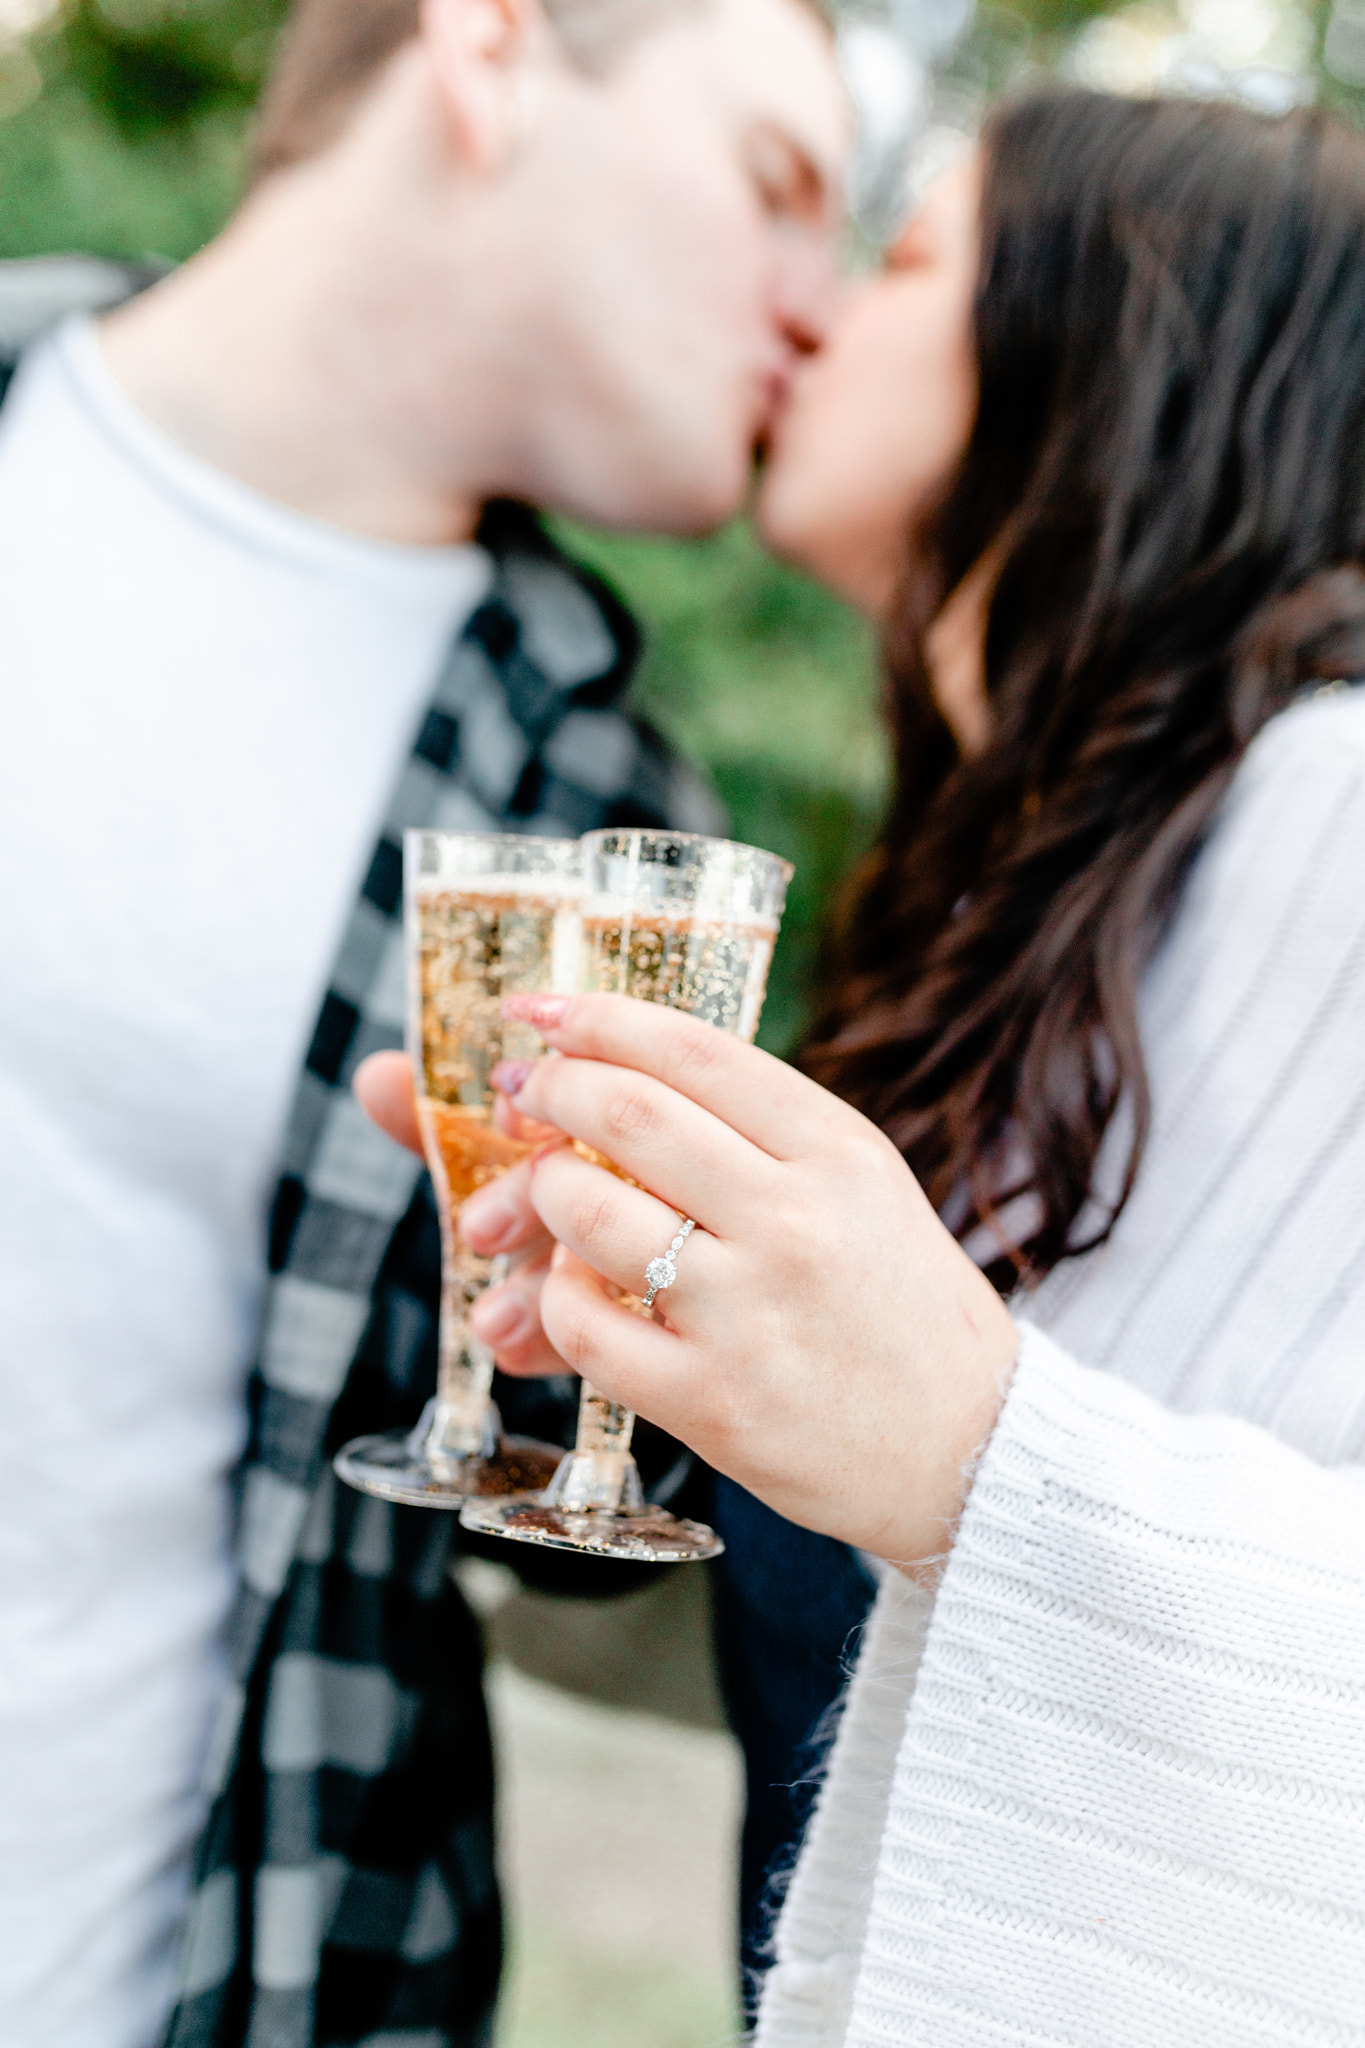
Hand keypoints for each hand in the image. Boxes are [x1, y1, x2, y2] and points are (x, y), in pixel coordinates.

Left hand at [359, 995, 1017, 1565]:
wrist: (973, 1452)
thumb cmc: (901, 1311)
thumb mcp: (863, 1190)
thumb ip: (758, 1135)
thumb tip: (614, 1073)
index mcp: (838, 1151)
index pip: (691, 1051)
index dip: (596, 1018)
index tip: (542, 1010)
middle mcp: (796, 1219)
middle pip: (625, 1112)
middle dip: (550, 1089)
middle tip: (527, 1094)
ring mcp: (750, 1312)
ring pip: (586, 1212)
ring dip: (540, 1192)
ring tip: (549, 1196)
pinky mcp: (712, 1402)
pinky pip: (584, 1327)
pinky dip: (553, 1299)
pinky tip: (572, 1291)